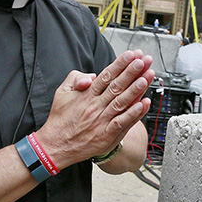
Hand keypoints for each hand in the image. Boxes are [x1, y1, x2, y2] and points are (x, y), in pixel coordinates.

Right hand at [36, 50, 153, 168]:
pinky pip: (122, 122)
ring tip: (146, 78)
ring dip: (136, 89)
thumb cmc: (60, 119)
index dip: (120, 64)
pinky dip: (133, 114)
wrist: (55, 145)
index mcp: (87, 95)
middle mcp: (96, 106)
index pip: (107, 75)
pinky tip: (143, 104)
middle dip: (132, 72)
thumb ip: (76, 78)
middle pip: (117, 86)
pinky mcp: (106, 135)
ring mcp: (102, 121)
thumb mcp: (61, 92)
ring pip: (122, 102)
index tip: (132, 55)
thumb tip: (91, 76)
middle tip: (144, 61)